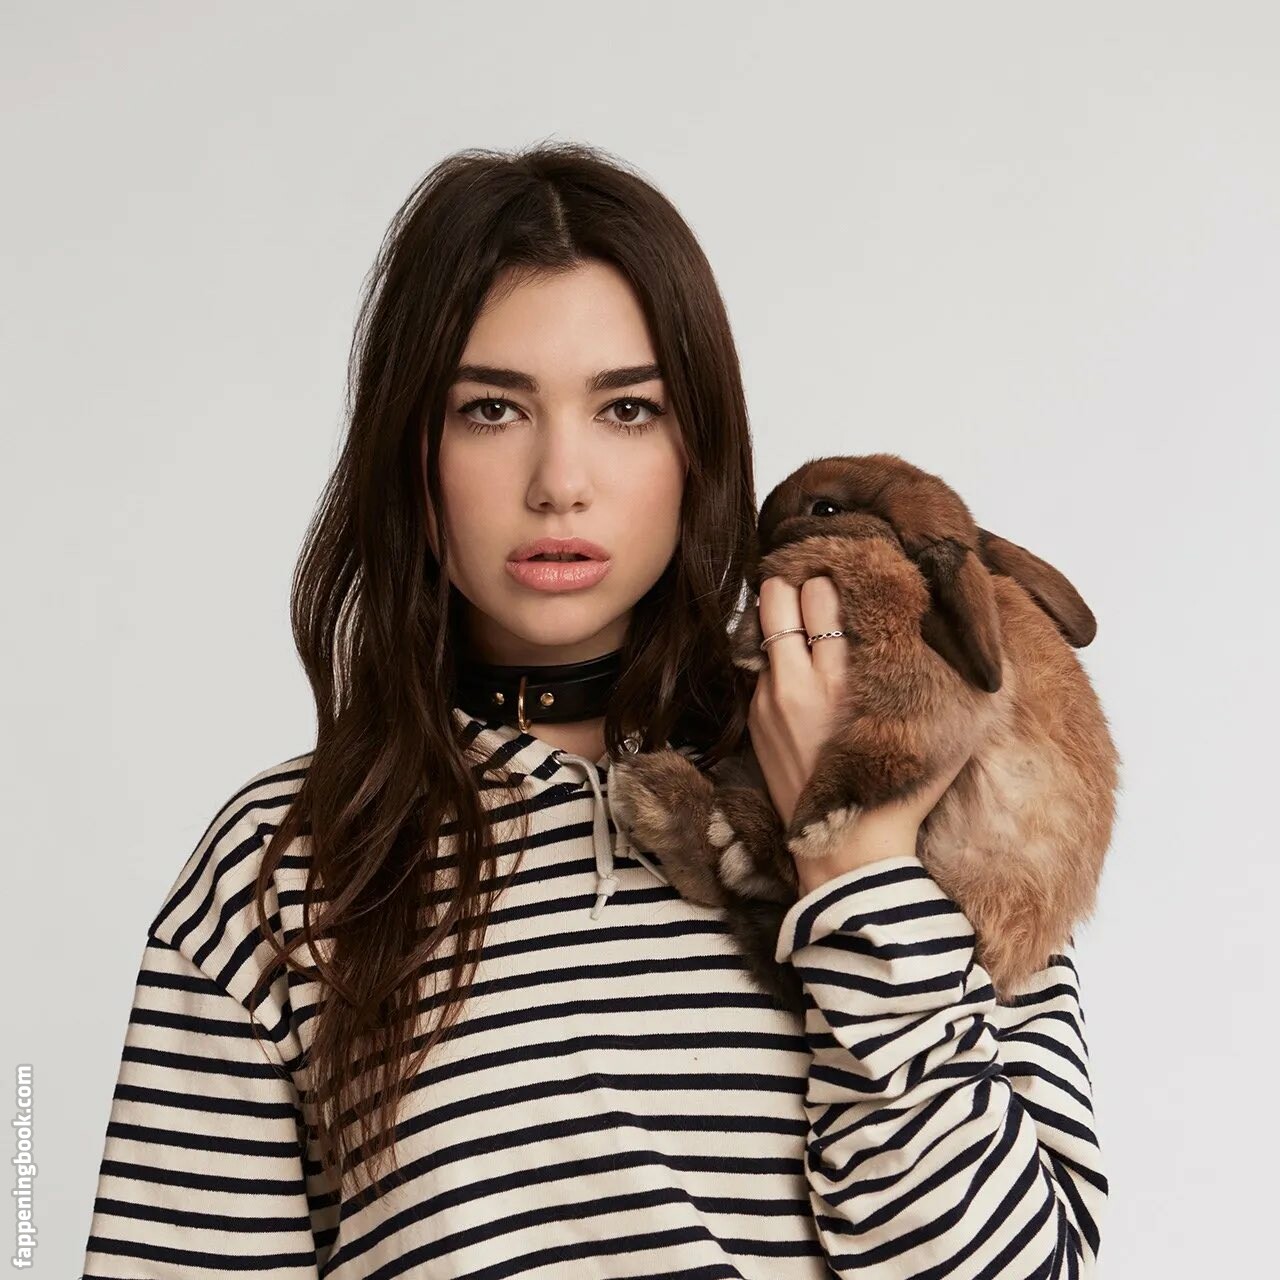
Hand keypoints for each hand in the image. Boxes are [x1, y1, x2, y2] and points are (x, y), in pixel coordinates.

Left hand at [748, 574, 974, 892]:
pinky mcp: (756, 719)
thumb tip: (975, 631)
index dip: (836, 576)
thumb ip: (946, 671)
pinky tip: (794, 652)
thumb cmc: (902, 791)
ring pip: (761, 623)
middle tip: (820, 580)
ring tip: (801, 605)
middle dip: (800, 582)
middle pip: (782, 597)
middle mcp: (800, 684)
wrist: (851, 852)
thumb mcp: (939, 727)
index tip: (850, 571)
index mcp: (845, 680)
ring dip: (780, 608)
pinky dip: (773, 647)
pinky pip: (758, 662)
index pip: (823, 595)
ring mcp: (770, 701)